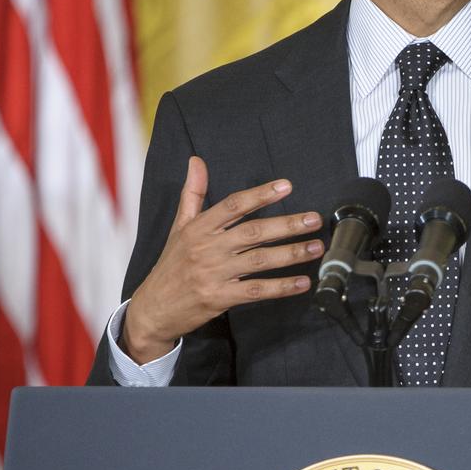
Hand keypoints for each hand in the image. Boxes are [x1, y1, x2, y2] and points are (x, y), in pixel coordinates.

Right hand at [122, 156, 322, 362]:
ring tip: (316, 247)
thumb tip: (196, 160)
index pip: (234, 206)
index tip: (286, 186)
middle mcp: (207, 248)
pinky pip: (257, 290)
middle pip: (253, 232)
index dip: (260, 194)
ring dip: (291, 254)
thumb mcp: (178, 227)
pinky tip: (303, 282)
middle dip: (287, 225)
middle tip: (314, 219)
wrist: (153, 308)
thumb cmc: (172, 265)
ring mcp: (214, 274)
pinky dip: (282, 287)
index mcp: (199, 228)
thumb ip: (193, 193)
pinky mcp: (220, 298)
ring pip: (260, 260)